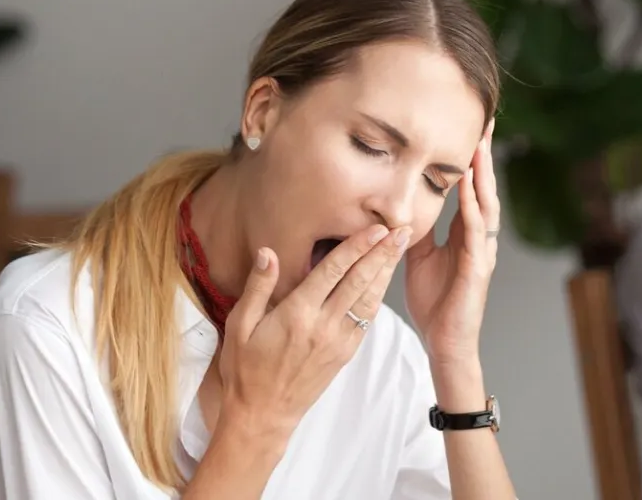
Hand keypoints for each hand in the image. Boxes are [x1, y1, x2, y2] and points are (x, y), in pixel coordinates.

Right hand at [215, 224, 409, 436]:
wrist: (263, 414)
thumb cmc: (246, 369)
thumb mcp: (239, 325)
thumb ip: (258, 287)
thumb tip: (269, 252)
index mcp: (297, 314)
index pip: (334, 271)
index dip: (357, 247)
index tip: (375, 228)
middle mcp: (323, 326)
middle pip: (360, 281)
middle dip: (382, 253)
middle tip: (402, 230)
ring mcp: (338, 341)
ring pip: (369, 300)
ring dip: (386, 272)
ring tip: (401, 248)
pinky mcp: (345, 354)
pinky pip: (366, 320)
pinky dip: (378, 297)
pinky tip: (384, 281)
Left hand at [405, 120, 498, 363]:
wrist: (444, 342)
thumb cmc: (434, 302)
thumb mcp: (417, 256)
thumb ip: (414, 229)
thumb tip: (399, 204)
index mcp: (464, 234)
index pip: (470, 188)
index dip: (471, 159)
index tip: (471, 128)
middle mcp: (478, 238)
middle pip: (484, 188)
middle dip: (484, 155)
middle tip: (486, 122)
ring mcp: (481, 252)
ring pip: (486, 205)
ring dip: (483, 176)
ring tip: (481, 146)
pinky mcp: (477, 269)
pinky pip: (476, 233)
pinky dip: (474, 210)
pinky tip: (470, 191)